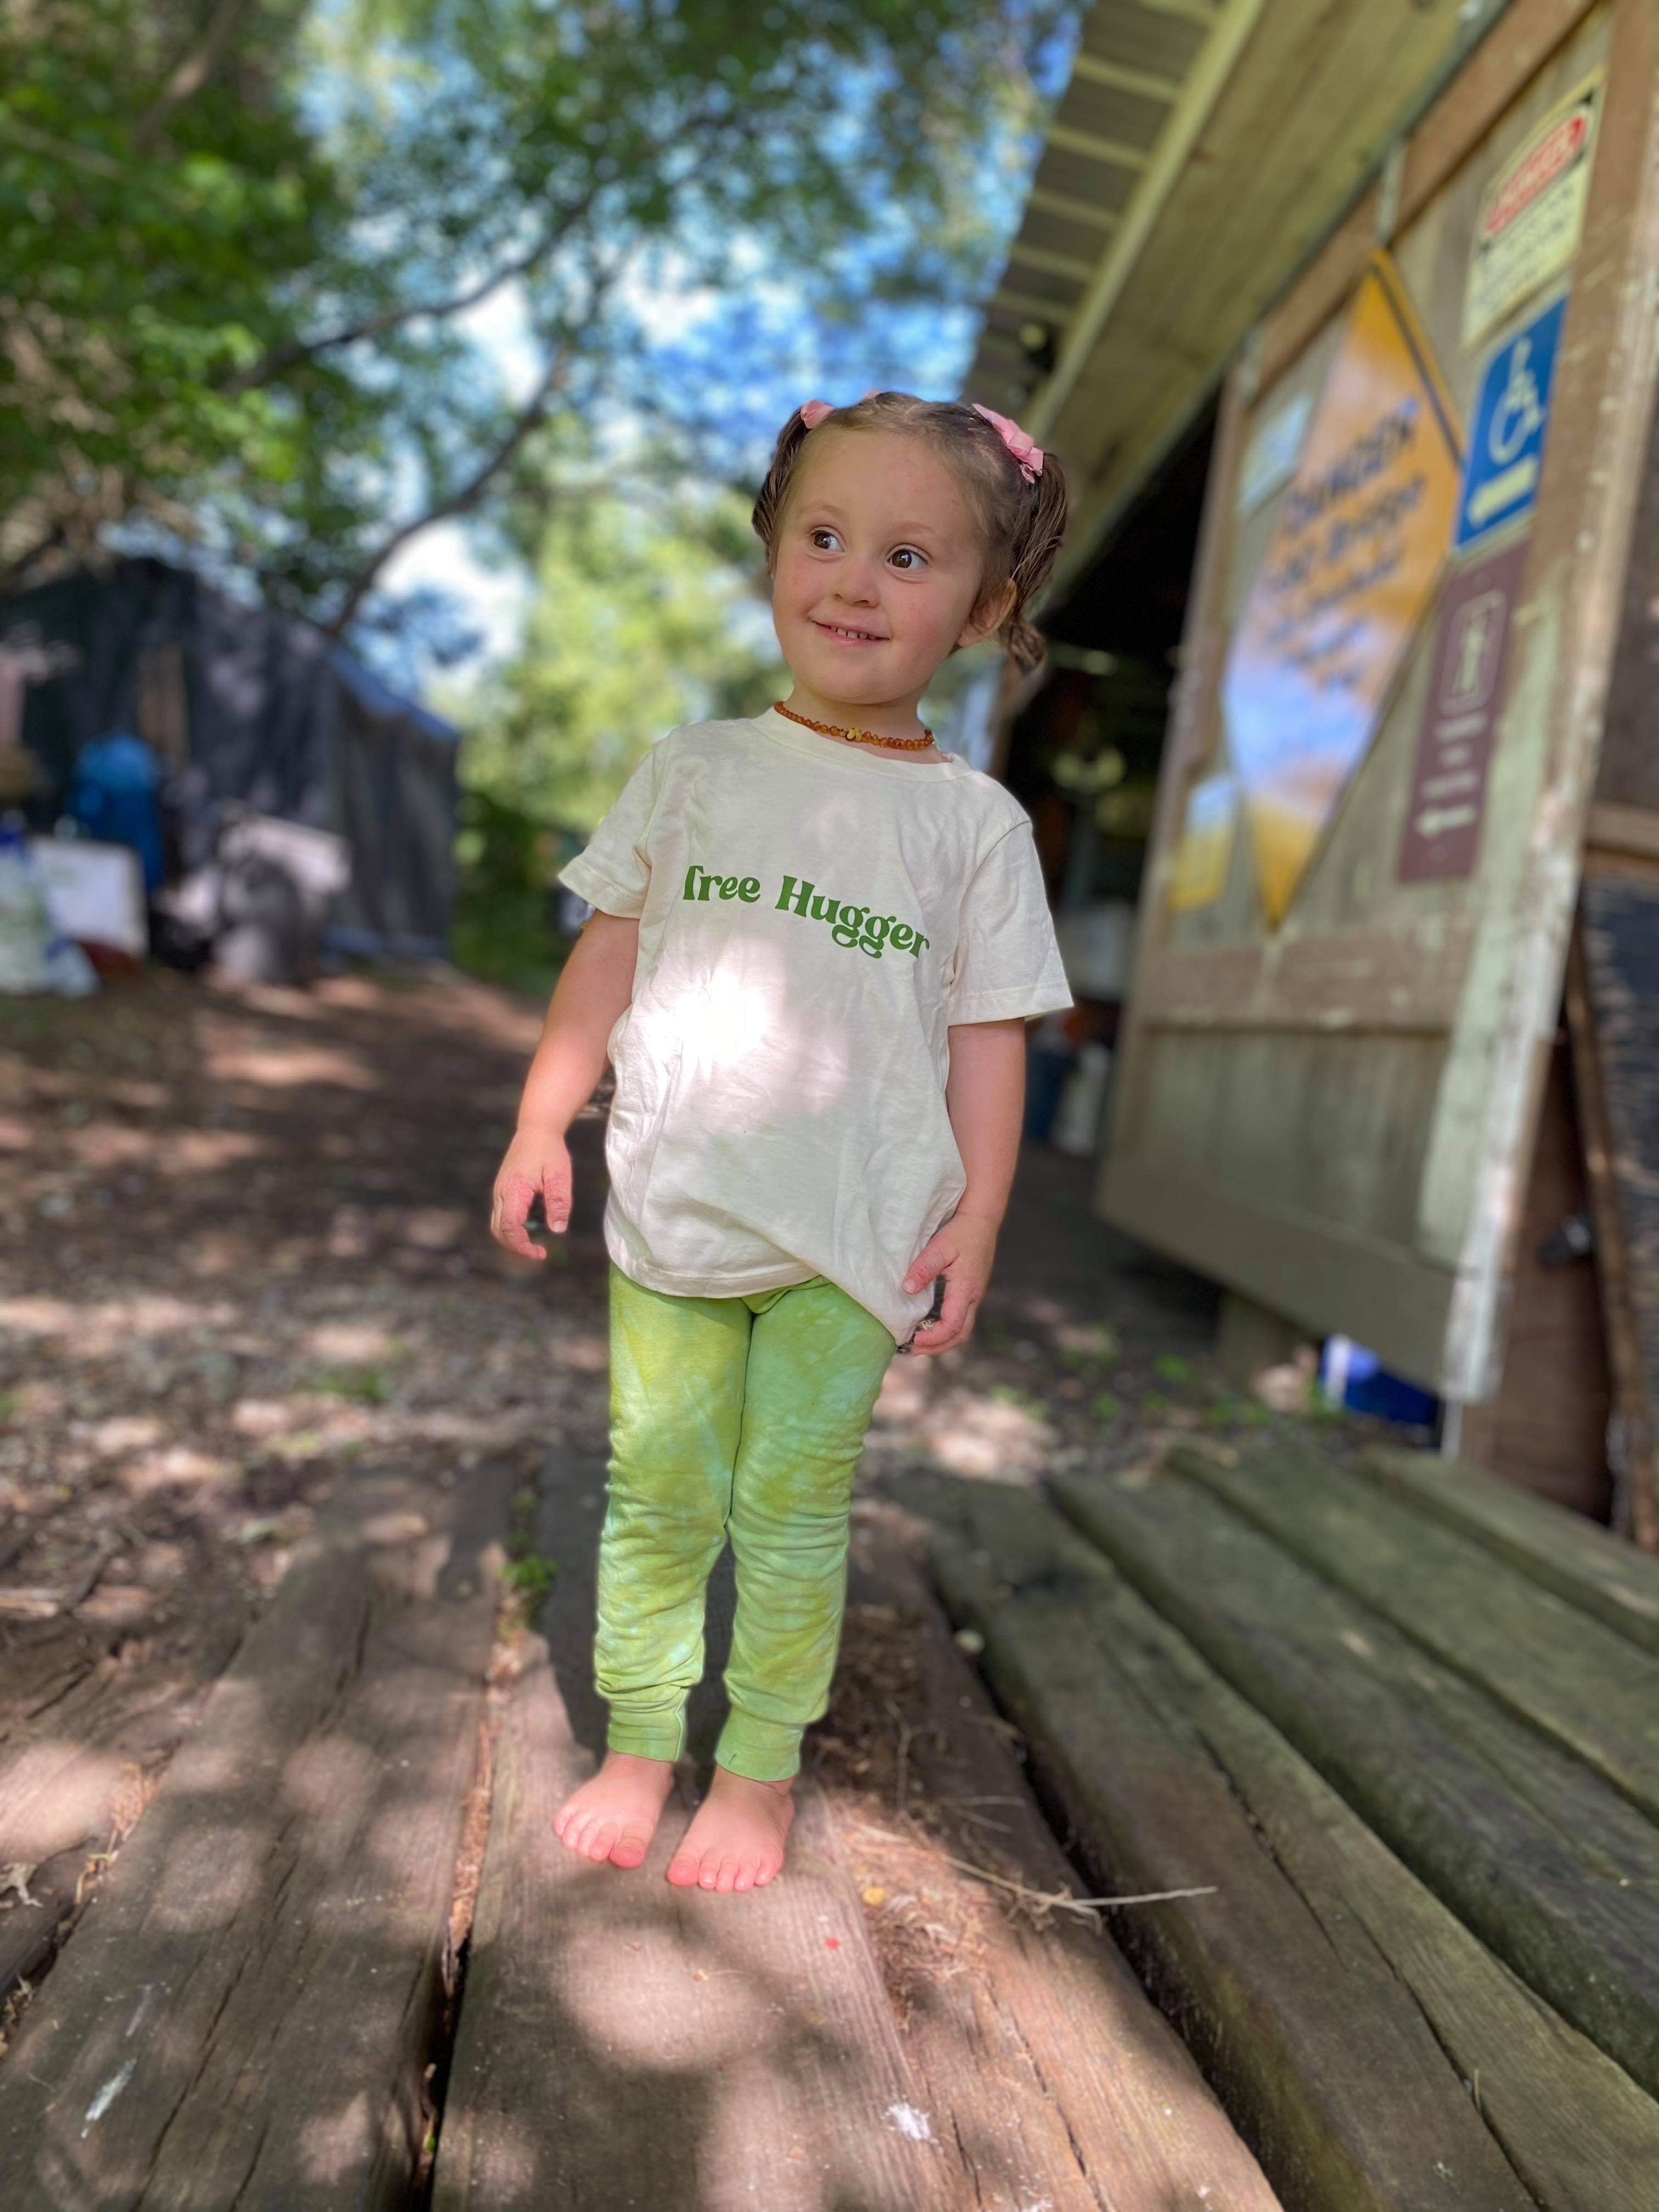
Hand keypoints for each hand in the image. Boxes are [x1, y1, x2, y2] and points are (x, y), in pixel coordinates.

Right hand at [490, 1128, 571, 1260]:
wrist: (536, 1130)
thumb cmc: (550, 1152)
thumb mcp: (560, 1177)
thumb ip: (558, 1203)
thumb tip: (557, 1230)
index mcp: (514, 1191)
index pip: (510, 1227)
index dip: (522, 1245)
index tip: (540, 1253)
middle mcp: (501, 1193)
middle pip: (499, 1231)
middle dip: (517, 1246)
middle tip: (539, 1253)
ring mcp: (499, 1192)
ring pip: (498, 1225)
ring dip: (515, 1237)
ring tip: (537, 1239)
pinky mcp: (502, 1190)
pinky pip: (503, 1215)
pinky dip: (515, 1225)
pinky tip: (535, 1220)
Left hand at [902, 1214, 997, 1355]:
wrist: (981, 1220)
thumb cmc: (961, 1232)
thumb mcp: (940, 1247)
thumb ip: (924, 1268)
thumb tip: (907, 1288)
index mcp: (966, 1290)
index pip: (952, 1326)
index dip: (933, 1338)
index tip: (912, 1340)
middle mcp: (972, 1298)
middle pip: (959, 1335)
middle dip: (936, 1347)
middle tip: (911, 1350)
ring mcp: (972, 1296)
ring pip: (960, 1329)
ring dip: (940, 1340)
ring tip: (916, 1343)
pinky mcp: (969, 1292)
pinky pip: (959, 1318)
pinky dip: (943, 1328)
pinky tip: (926, 1325)